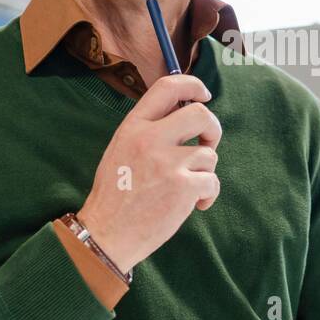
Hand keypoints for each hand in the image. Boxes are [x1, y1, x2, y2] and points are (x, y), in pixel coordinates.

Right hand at [77, 74, 220, 273]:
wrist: (107, 234)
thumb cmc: (116, 194)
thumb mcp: (121, 149)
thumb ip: (148, 130)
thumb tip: (183, 114)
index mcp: (133, 127)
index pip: (167, 87)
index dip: (192, 85)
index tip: (203, 94)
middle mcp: (150, 139)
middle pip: (200, 114)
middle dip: (212, 129)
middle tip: (207, 144)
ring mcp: (168, 163)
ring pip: (209, 154)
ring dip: (205, 171)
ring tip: (188, 187)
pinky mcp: (183, 188)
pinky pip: (212, 181)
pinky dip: (208, 194)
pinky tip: (195, 204)